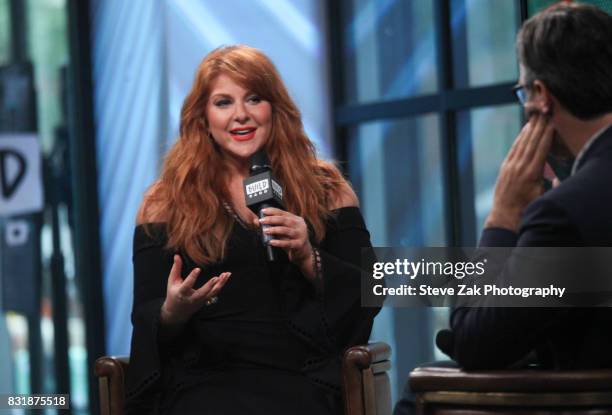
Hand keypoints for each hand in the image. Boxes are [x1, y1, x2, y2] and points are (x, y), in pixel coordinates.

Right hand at [161, 255, 230, 325]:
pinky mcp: (206, 300)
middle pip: (202, 293)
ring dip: (220, 284)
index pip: (187, 285)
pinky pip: (215, 292)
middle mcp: (192, 298)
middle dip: (209, 286)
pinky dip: (221, 284)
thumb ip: (176, 268)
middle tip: (216, 278)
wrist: (177, 311)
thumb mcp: (172, 281)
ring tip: (226, 274)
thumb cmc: (174, 293)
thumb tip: (177, 255)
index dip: (192, 277)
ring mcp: (200, 300)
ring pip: (212, 293)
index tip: (197, 269)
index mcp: (182, 293)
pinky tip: (226, 276)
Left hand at [256, 207, 312, 266]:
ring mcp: (301, 234)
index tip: (263, 211)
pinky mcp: (299, 244)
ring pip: (286, 230)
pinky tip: (272, 242)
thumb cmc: (292, 240)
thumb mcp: (285, 231)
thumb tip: (260, 222)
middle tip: (262, 220)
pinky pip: (288, 243)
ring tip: (265, 230)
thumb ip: (275, 226)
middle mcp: (299, 225)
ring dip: (275, 230)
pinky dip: (279, 242)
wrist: (304, 252)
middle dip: (272, 219)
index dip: (273, 211)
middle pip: (285, 220)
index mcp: (296, 219)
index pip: (283, 213)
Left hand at [485, 114, 553, 230]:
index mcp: (532, 173)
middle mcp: (520, 167)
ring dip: (529, 129)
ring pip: (522, 144)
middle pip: (531, 142)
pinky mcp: (504, 168)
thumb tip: (556, 175)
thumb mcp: (542, 196)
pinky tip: (524, 131)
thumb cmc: (526, 208)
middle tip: (545, 113)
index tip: (552, 122)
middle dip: (539, 126)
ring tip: (536, 117)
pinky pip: (513, 149)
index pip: (541, 149)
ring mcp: (510, 166)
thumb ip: (551, 184)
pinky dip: (519, 139)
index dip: (547, 134)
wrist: (505, 215)